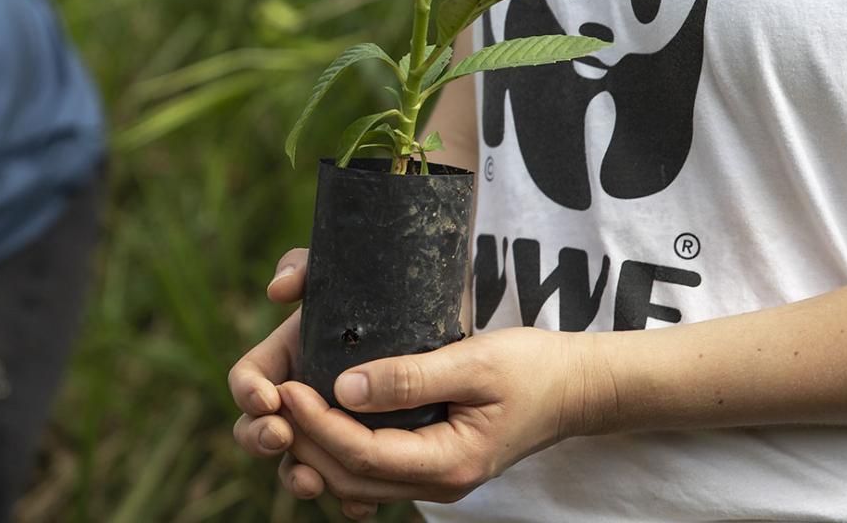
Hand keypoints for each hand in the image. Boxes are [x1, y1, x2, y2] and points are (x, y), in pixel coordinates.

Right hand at [232, 249, 368, 510]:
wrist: (448, 325)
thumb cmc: (391, 291)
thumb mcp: (352, 270)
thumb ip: (309, 269)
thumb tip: (278, 291)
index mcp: (286, 356)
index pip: (248, 379)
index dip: (248, 391)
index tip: (268, 397)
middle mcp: (300, 395)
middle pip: (255, 428)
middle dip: (258, 437)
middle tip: (281, 434)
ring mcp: (328, 427)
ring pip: (297, 465)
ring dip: (297, 476)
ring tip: (313, 482)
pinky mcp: (364, 452)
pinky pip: (347, 488)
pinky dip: (348, 499)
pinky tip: (364, 503)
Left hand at [270, 327, 600, 509]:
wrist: (574, 388)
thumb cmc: (531, 368)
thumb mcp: (474, 362)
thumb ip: (411, 375)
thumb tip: (344, 385)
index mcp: (449, 462)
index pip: (362, 455)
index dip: (317, 423)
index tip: (286, 386)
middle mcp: (438, 484)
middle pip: (350, 477)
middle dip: (305, 440)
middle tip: (271, 397)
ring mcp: (434, 480)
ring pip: (356, 482)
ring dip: (316, 449)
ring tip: (285, 407)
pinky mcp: (430, 464)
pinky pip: (372, 472)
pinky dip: (338, 450)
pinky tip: (319, 419)